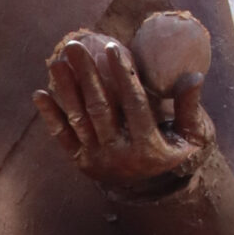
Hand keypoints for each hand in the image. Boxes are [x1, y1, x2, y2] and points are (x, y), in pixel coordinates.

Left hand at [33, 30, 213, 194]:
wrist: (155, 189)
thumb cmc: (176, 149)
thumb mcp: (193, 135)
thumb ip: (190, 106)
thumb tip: (193, 75)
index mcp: (149, 149)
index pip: (134, 106)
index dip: (124, 76)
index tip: (112, 48)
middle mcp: (120, 157)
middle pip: (101, 109)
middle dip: (86, 75)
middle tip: (75, 45)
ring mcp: (98, 161)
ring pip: (79, 120)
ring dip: (66, 90)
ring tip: (57, 61)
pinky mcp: (82, 163)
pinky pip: (63, 137)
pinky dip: (51, 116)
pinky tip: (40, 94)